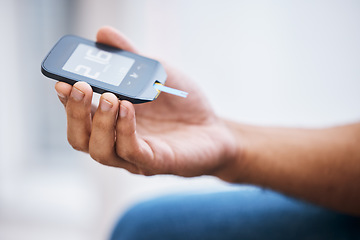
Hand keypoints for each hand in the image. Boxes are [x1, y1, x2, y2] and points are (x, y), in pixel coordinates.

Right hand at [55, 26, 236, 176]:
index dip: (67, 101)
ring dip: (99, 122)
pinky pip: (131, 151)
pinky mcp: (156, 162)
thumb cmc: (182, 104)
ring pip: (100, 150)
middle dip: (75, 112)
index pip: (79, 116)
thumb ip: (131, 57)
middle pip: (81, 137)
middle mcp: (117, 141)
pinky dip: (124, 130)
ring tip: (108, 97)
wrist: (216, 129)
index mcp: (113, 121)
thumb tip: (103, 33)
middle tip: (80, 86)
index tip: (62, 80)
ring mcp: (135, 156)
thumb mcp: (156, 74)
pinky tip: (127, 108)